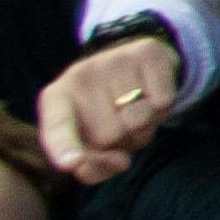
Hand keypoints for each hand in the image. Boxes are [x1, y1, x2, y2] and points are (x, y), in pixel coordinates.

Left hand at [36, 32, 179, 181]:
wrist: (131, 62)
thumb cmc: (104, 111)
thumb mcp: (88, 138)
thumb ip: (93, 165)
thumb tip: (120, 163)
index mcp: (56, 97)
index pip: (57, 126)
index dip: (64, 147)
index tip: (72, 162)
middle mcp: (81, 75)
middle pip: (109, 137)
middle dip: (122, 142)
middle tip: (120, 124)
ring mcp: (114, 60)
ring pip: (138, 121)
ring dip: (144, 128)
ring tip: (135, 112)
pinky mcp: (147, 53)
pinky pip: (162, 103)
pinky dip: (162, 110)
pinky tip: (151, 96)